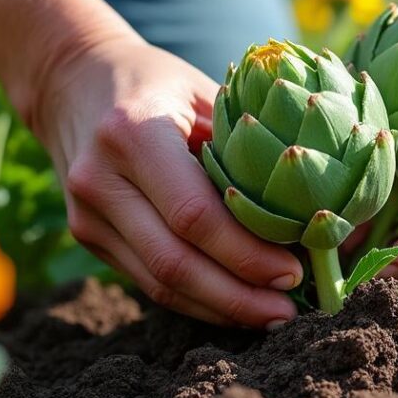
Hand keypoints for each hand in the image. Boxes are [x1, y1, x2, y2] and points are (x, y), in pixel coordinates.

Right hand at [28, 29, 301, 327]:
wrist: (73, 81)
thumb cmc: (159, 83)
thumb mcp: (205, 93)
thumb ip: (250, 147)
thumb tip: (324, 210)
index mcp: (133, 133)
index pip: (194, 214)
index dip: (246, 253)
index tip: (296, 271)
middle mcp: (100, 179)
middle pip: (174, 262)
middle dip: (238, 296)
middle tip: (291, 312)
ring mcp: (87, 214)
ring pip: (159, 284)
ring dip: (220, 308)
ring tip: (273, 316)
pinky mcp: (89, 236)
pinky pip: (148, 281)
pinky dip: (196, 300)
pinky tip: (237, 305)